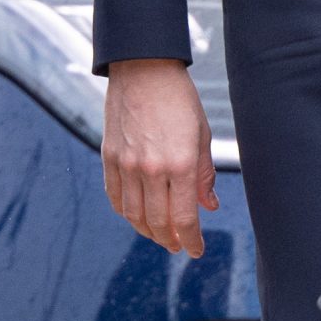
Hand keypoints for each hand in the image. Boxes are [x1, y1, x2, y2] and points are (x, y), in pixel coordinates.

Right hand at [102, 58, 218, 256]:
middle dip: (170, 240)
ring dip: (147, 231)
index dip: (192, 241)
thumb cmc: (179, 100)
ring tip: (159, 235)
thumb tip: (210, 206)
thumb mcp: (201, 135)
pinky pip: (115, 197)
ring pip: (134, 215)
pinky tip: (136, 215)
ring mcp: (127, 164)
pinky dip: (126, 212)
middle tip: (178, 246)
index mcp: (181, 164)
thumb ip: (204, 175)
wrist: (144, 69)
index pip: (185, 219)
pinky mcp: (110, 157)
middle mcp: (152, 169)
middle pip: (158, 223)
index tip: (197, 251)